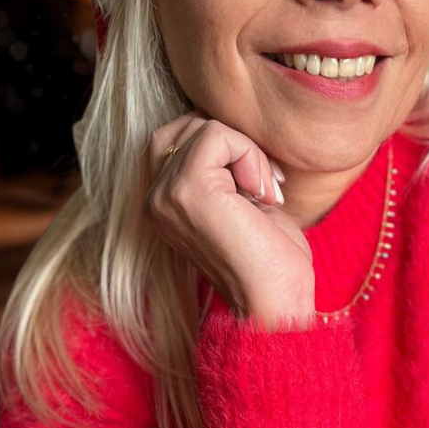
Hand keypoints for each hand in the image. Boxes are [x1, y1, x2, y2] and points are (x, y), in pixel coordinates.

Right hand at [144, 113, 315, 328]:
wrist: (274, 303)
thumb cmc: (269, 259)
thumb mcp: (239, 201)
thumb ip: (222, 167)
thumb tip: (228, 124)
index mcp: (162, 203)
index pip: (179, 137)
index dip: (227, 148)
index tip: (259, 186)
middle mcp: (154, 199)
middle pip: (188, 125)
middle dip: (235, 144)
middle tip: (264, 185)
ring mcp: (165, 194)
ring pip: (205, 127)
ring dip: (247, 152)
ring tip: (263, 193)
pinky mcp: (186, 188)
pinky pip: (217, 134)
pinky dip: (249, 155)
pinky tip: (261, 194)